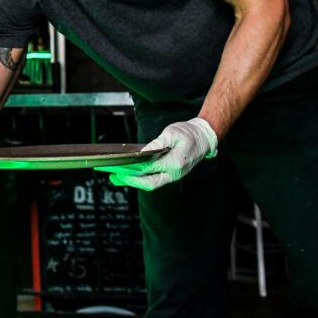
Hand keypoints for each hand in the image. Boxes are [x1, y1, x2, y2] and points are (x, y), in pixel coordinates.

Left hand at [100, 117, 217, 191]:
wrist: (204, 137)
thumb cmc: (189, 133)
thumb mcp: (172, 133)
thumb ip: (157, 144)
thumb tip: (143, 152)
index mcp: (175, 163)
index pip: (149, 169)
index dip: (132, 170)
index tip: (119, 168)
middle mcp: (174, 173)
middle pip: (149, 183)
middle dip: (130, 181)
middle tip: (113, 177)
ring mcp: (173, 175)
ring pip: (151, 183)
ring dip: (133, 181)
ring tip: (116, 177)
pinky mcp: (171, 173)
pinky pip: (154, 179)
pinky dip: (141, 177)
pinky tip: (129, 173)